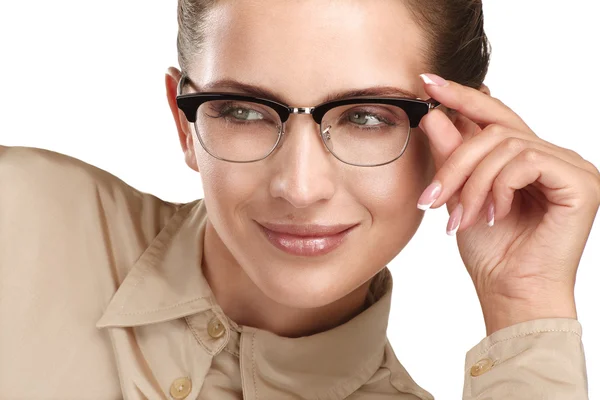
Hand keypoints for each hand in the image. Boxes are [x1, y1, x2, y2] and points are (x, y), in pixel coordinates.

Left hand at [416, 73, 599, 334]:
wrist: (510, 291)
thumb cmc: (490, 250)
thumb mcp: (460, 195)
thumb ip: (452, 155)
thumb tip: (433, 115)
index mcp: (525, 157)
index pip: (494, 115)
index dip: (461, 96)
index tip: (428, 81)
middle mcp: (551, 156)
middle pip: (494, 131)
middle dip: (455, 162)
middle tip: (431, 197)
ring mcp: (569, 166)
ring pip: (506, 146)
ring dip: (472, 184)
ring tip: (460, 219)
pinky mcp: (580, 182)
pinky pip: (527, 162)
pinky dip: (499, 187)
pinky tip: (494, 214)